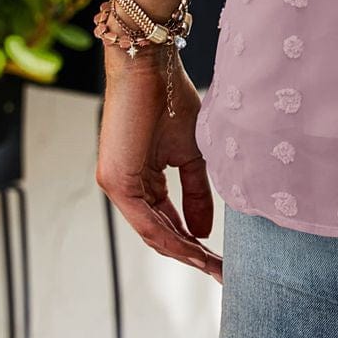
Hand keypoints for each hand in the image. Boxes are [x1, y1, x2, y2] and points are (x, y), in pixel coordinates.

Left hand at [95, 40, 222, 282]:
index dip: (194, 243)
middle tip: (220, 272)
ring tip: (212, 266)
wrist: (150, 65)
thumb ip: (197, 190)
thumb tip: (204, 231)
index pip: (168, 221)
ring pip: (153, 232)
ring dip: (184, 252)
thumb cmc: (170, 97)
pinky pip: (146, 220)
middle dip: (191, 255)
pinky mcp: (116, 181)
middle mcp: (126, 187)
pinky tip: (194, 249)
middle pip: (160, 233)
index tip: (221, 259)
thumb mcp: (192, 151)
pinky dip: (171, 237)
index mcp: (143, 179)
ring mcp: (118, 186)